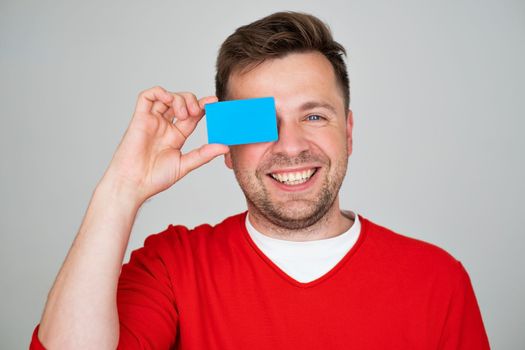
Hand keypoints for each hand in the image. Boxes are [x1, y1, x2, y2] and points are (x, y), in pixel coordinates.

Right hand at [102, 86, 228, 203]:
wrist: (134, 184)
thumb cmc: (155, 178)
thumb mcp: (185, 164)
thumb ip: (204, 154)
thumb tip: (225, 147)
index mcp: (176, 136)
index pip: (193, 116)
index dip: (204, 107)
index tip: (214, 102)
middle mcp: (164, 126)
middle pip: (181, 102)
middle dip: (192, 101)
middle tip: (196, 112)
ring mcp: (152, 121)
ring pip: (167, 96)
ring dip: (179, 98)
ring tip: (183, 113)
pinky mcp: (139, 118)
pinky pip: (147, 96)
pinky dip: (160, 92)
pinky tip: (169, 100)